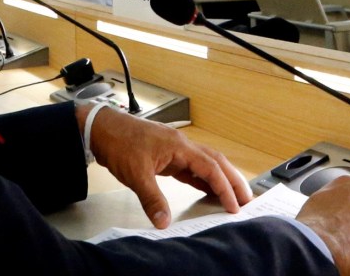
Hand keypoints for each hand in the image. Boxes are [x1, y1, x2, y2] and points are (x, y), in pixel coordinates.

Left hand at [83, 105, 251, 227]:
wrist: (102, 128)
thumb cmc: (119, 142)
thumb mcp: (136, 175)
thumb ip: (152, 199)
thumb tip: (164, 221)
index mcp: (179, 146)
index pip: (210, 167)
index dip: (224, 187)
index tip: (234, 205)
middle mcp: (182, 145)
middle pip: (216, 161)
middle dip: (233, 180)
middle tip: (247, 199)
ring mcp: (176, 148)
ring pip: (206, 162)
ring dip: (221, 178)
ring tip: (232, 195)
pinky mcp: (168, 154)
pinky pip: (192, 167)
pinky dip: (204, 178)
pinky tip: (207, 189)